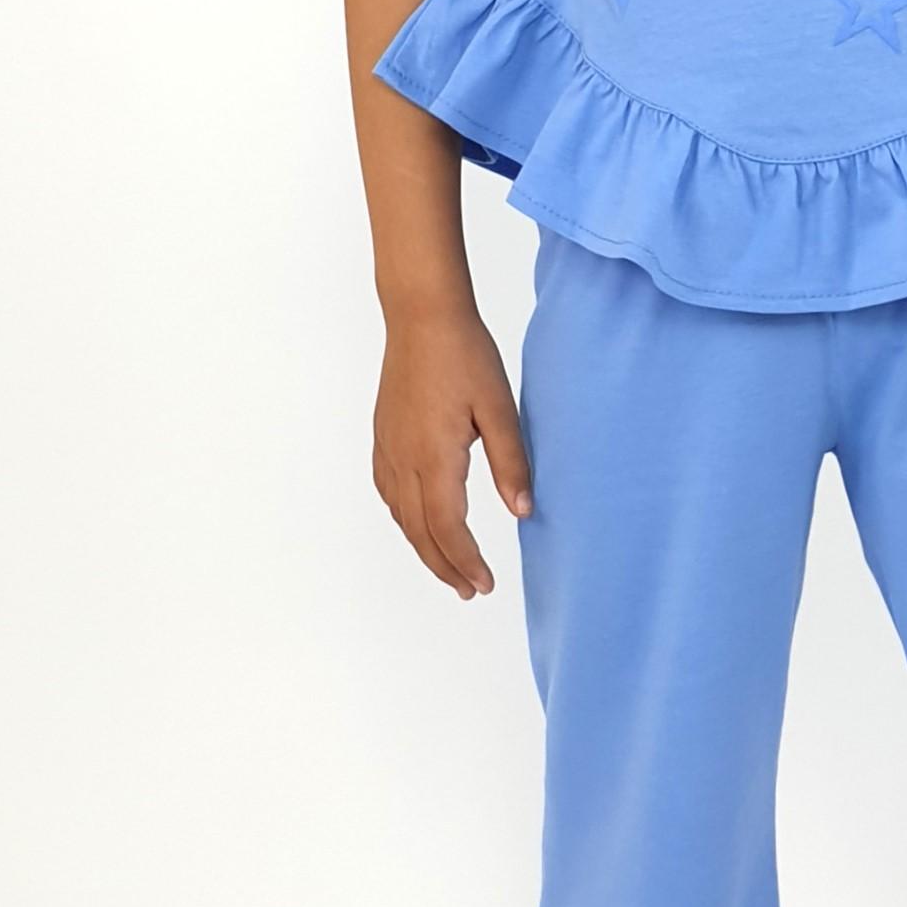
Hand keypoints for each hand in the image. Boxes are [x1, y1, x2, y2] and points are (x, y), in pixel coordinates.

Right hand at [372, 298, 533, 596]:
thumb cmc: (465, 355)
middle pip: (420, 532)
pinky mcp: (383, 437)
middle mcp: (405, 460)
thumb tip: (523, 511)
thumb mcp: (499, 408)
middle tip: (470, 591)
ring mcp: (389, 449)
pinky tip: (418, 522)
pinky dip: (405, 519)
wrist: (422, 316)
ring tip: (449, 567)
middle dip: (445, 567)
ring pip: (401, 516)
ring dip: (424, 547)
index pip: (448, 528)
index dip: (466, 562)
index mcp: (435, 457)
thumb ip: (511, 463)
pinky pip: (389, 492)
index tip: (484, 585)